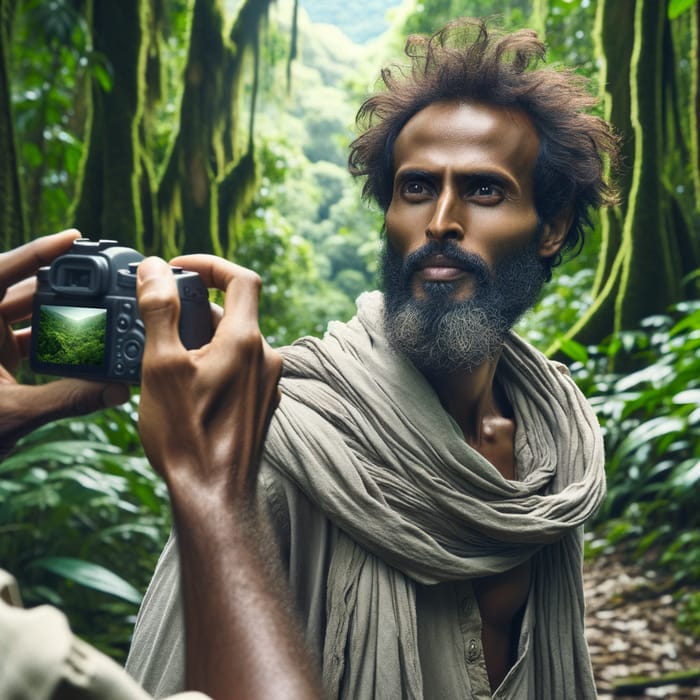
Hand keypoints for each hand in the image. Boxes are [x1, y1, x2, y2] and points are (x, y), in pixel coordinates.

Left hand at [0, 231, 129, 457]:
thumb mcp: (15, 415)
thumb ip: (68, 399)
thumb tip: (116, 389)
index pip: (0, 274)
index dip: (35, 251)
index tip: (73, 237)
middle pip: (21, 290)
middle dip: (61, 282)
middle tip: (99, 275)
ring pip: (28, 314)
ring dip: (62, 311)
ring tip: (99, 308)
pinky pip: (31, 337)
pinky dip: (57, 337)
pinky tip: (83, 341)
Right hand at [136, 255, 281, 504]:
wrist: (214, 495)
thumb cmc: (187, 436)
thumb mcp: (161, 366)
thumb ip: (159, 311)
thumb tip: (155, 268)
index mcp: (246, 341)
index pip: (241, 278)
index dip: (210, 264)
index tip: (178, 268)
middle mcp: (266, 358)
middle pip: (234, 313)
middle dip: (195, 309)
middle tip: (158, 322)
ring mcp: (267, 383)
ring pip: (235, 343)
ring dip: (203, 340)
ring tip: (165, 360)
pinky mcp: (262, 404)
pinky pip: (240, 369)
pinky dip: (215, 363)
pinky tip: (186, 387)